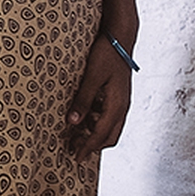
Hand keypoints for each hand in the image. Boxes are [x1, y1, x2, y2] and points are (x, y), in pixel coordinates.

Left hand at [64, 34, 132, 153]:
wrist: (120, 37)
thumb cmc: (106, 54)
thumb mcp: (91, 76)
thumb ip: (83, 99)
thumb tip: (72, 122)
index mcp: (117, 105)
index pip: (102, 134)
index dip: (88, 147)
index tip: (76, 158)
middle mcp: (122, 106)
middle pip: (109, 136)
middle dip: (92, 145)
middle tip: (73, 150)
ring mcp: (121, 101)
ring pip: (109, 126)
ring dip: (93, 133)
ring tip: (74, 135)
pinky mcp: (117, 94)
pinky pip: (108, 115)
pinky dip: (96, 121)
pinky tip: (82, 117)